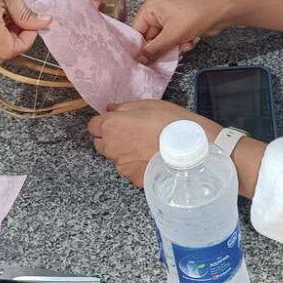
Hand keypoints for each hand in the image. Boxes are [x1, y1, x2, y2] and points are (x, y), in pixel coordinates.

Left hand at [88, 100, 221, 186]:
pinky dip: (135, 165)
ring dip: (123, 152)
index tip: (117, 121)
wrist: (190, 150)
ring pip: (114, 158)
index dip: (105, 122)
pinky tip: (151, 158)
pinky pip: (128, 170)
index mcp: (111, 125)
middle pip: (100, 143)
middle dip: (110, 138)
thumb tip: (111, 109)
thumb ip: (125, 107)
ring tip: (145, 146)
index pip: (93, 126)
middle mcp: (111, 147)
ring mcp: (121, 165)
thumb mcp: (149, 104)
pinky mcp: (133, 178)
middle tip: (132, 133)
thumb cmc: (170, 122)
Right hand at [133, 0, 232, 61]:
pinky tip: (191, 40)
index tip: (141, 61)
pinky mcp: (179, 24)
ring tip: (184, 42)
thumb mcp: (172, 35)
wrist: (222, 12)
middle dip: (162, 47)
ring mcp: (169, 18)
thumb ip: (154, 49)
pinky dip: (182, 43)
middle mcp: (157, 11)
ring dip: (174, 47)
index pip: (137, 31)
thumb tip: (141, 59)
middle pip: (151, 38)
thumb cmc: (197, 15)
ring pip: (164, 41)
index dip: (139, 47)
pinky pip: (174, 40)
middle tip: (169, 52)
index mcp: (150, 7)